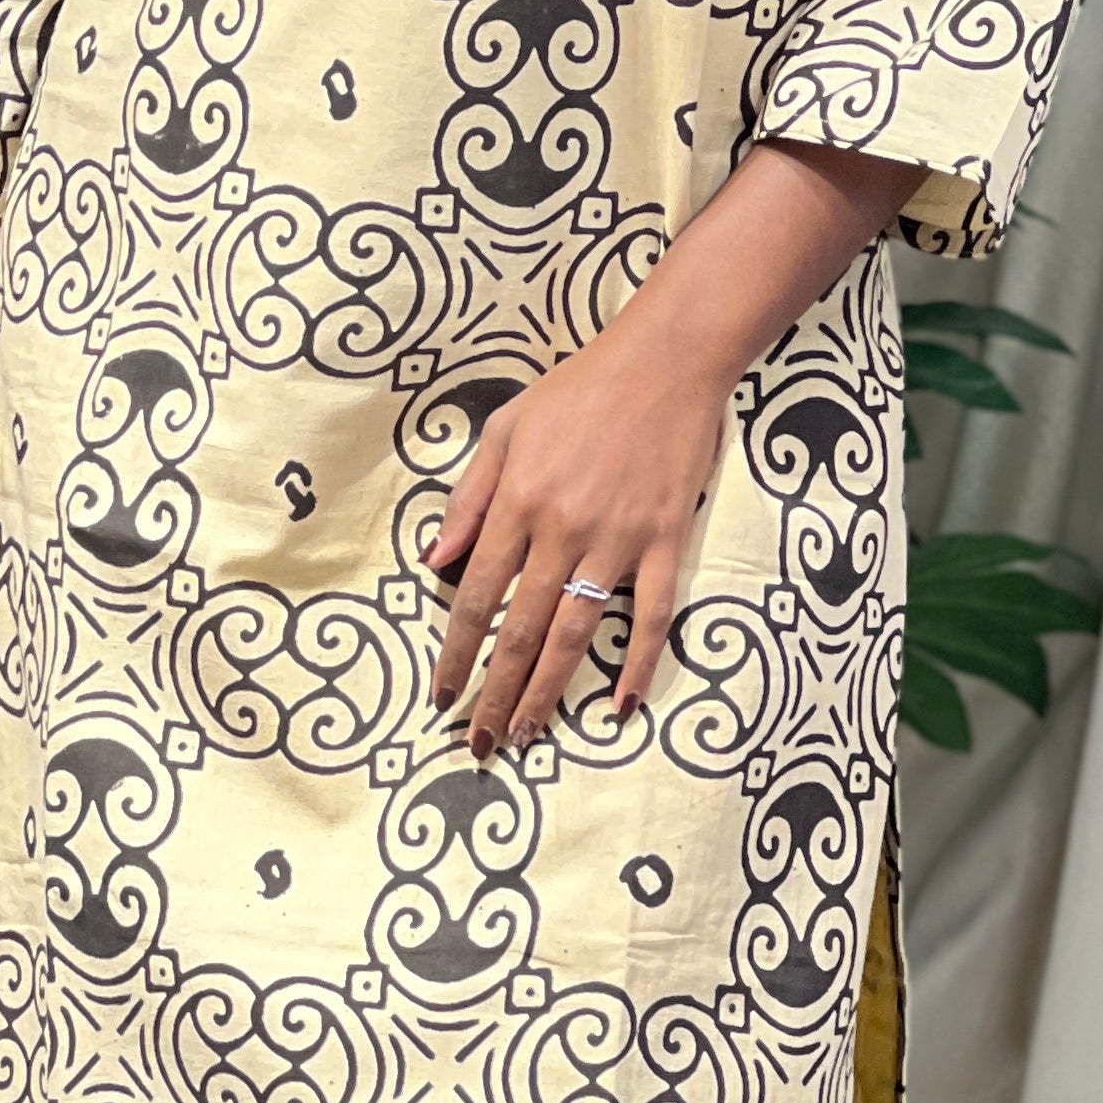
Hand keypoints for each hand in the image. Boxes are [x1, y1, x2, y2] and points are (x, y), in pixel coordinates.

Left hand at [421, 301, 734, 761]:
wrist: (667, 358)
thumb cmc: (580, 388)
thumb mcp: (505, 427)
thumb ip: (469, 497)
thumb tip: (436, 560)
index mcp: (518, 502)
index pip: (475, 596)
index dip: (457, 653)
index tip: (442, 695)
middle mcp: (562, 530)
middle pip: (521, 631)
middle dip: (495, 694)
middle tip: (479, 744)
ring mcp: (617, 540)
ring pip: (576, 634)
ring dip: (548, 692)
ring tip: (528, 734)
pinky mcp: (664, 541)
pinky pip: (651, 616)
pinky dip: (639, 665)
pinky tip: (620, 705)